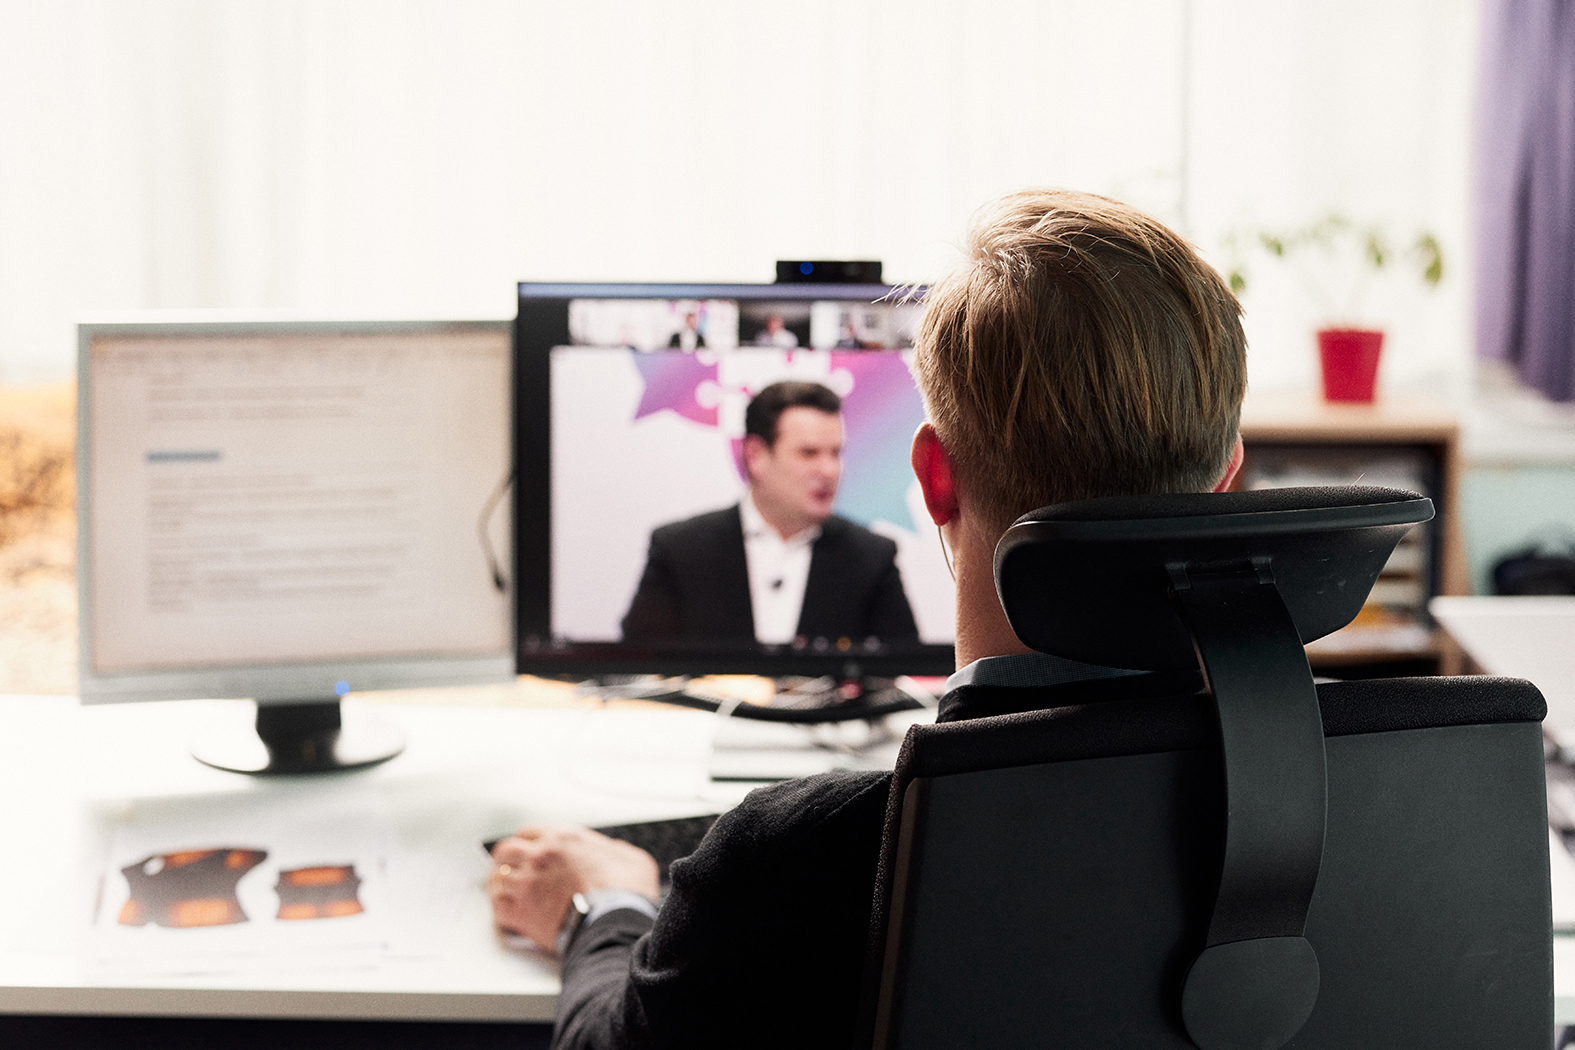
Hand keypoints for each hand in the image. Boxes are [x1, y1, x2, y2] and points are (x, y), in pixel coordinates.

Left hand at [487, 825, 659, 951]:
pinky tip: (505, 913)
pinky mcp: (522, 912)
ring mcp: (528, 884)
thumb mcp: (631, 858)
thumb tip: (613, 853)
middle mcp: (540, 856)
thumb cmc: (625, 892)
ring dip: (498, 884)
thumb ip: (615, 850)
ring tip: (501, 890)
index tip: (525, 849)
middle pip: (506, 851)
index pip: (529, 832)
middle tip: (505, 867)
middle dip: (504, 859)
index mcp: (563, 839)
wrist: (615, 921)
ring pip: (497, 878)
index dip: (525, 841)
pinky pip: (498, 907)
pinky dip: (499, 909)